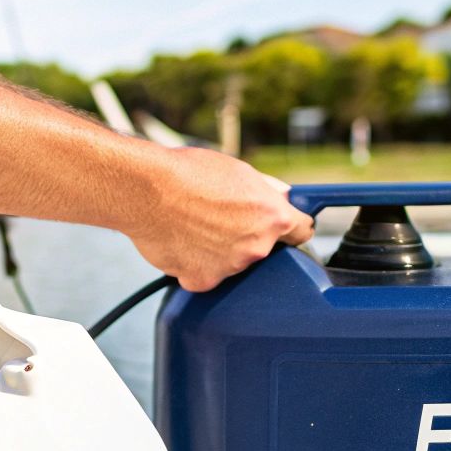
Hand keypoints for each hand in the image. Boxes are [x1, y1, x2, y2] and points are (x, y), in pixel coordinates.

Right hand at [126, 148, 313, 291]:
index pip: (302, 231)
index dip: (294, 227)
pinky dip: (196, 263)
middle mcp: (256, 247)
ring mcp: (230, 268)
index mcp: (272, 217)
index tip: (289, 229)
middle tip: (220, 217)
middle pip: (262, 248)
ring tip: (195, 225)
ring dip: (220, 250)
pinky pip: (205, 274)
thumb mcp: (239, 170)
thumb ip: (266, 190)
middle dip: (248, 236)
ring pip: (232, 262)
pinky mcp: (203, 280)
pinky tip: (183, 242)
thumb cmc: (189, 174)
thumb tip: (280, 196)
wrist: (148, 190)